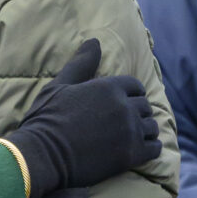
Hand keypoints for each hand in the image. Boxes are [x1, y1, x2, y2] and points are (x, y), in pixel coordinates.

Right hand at [8, 39, 161, 197]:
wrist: (42, 156)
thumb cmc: (46, 120)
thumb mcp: (59, 86)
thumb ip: (81, 64)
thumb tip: (94, 41)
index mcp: (109, 87)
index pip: (135, 86)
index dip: (131, 95)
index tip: (123, 105)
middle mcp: (124, 106)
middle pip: (145, 106)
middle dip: (138, 113)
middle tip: (125, 124)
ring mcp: (130, 131)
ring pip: (151, 127)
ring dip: (144, 131)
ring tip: (132, 138)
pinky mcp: (131, 155)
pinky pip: (154, 149)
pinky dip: (150, 149)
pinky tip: (140, 151)